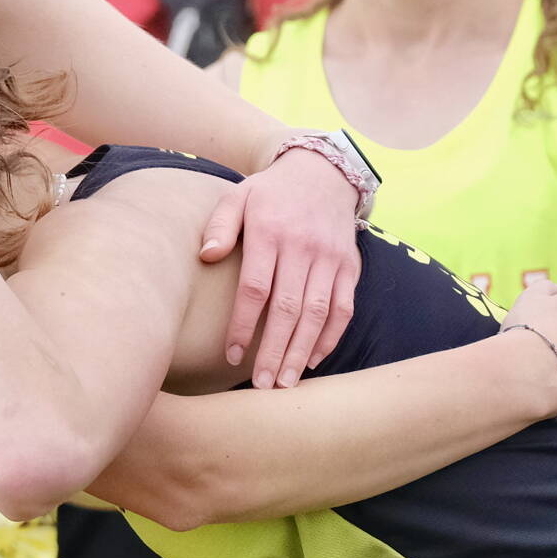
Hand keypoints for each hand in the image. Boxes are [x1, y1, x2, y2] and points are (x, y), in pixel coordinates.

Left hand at [199, 147, 360, 388]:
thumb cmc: (270, 193)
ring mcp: (330, 258)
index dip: (244, 325)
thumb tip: (206, 256)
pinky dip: (330, 337)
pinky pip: (343, 308)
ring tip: (285, 383)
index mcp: (270, 232)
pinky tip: (313, 360)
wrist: (323, 172)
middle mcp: (303, 247)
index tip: (232, 355)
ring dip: (301, 352)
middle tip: (261, 385)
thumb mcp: (238, 196)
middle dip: (274, 350)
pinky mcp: (350, 266)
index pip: (256, 288)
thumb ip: (220, 226)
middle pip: (288, 308)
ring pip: (317, 313)